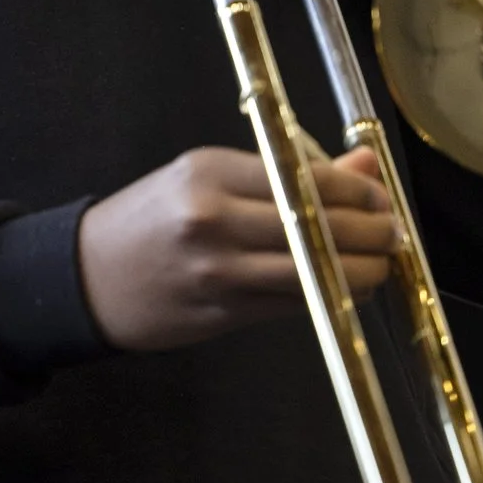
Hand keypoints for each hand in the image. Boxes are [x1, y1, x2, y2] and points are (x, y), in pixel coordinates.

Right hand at [77, 145, 396, 351]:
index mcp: (210, 172)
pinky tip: (345, 287)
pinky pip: (294, 303)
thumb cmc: (151, 217)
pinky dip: (329, 295)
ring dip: (360, 271)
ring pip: (313, 271)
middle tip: (394, 231)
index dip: (356, 191)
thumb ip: (286, 171)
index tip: (380, 196)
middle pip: (315, 224)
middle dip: (370, 232)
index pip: (304, 177)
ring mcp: (218, 270)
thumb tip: (363, 169)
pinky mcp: (223, 313)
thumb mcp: (207, 175)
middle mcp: (213, 218)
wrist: (88, 277)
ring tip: (381, 263)